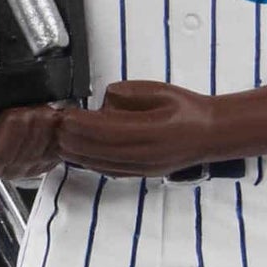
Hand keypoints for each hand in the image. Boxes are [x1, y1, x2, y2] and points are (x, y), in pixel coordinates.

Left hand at [58, 81, 217, 177]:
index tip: (66, 115)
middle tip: (56, 127)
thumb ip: (128, 95)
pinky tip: (79, 154)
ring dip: (77, 154)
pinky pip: (108, 171)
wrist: (210, 134)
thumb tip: (102, 104)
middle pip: (99, 151)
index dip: (82, 125)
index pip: (107, 131)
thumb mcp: (158, 91)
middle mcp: (146, 155)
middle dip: (73, 140)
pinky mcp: (140, 174)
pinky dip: (90, 163)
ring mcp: (142, 168)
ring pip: (100, 165)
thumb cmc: (186, 109)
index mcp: (152, 131)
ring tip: (61, 141)